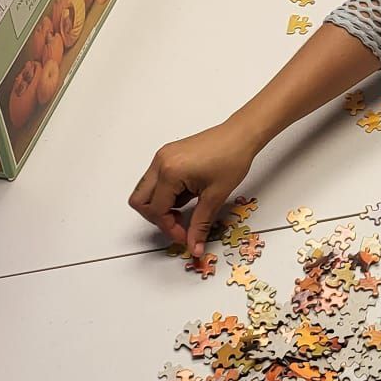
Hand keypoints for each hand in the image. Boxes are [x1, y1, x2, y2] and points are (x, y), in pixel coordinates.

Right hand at [129, 121, 256, 256]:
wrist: (240, 136)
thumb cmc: (232, 158)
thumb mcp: (215, 196)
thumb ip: (200, 224)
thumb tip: (194, 245)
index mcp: (170, 172)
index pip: (155, 211)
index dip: (169, 228)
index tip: (185, 236)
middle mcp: (160, 162)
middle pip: (139, 201)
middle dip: (157, 218)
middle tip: (179, 225)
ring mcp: (162, 157)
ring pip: (146, 191)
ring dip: (161, 206)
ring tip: (185, 209)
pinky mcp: (168, 155)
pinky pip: (156, 180)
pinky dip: (166, 194)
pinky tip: (187, 195)